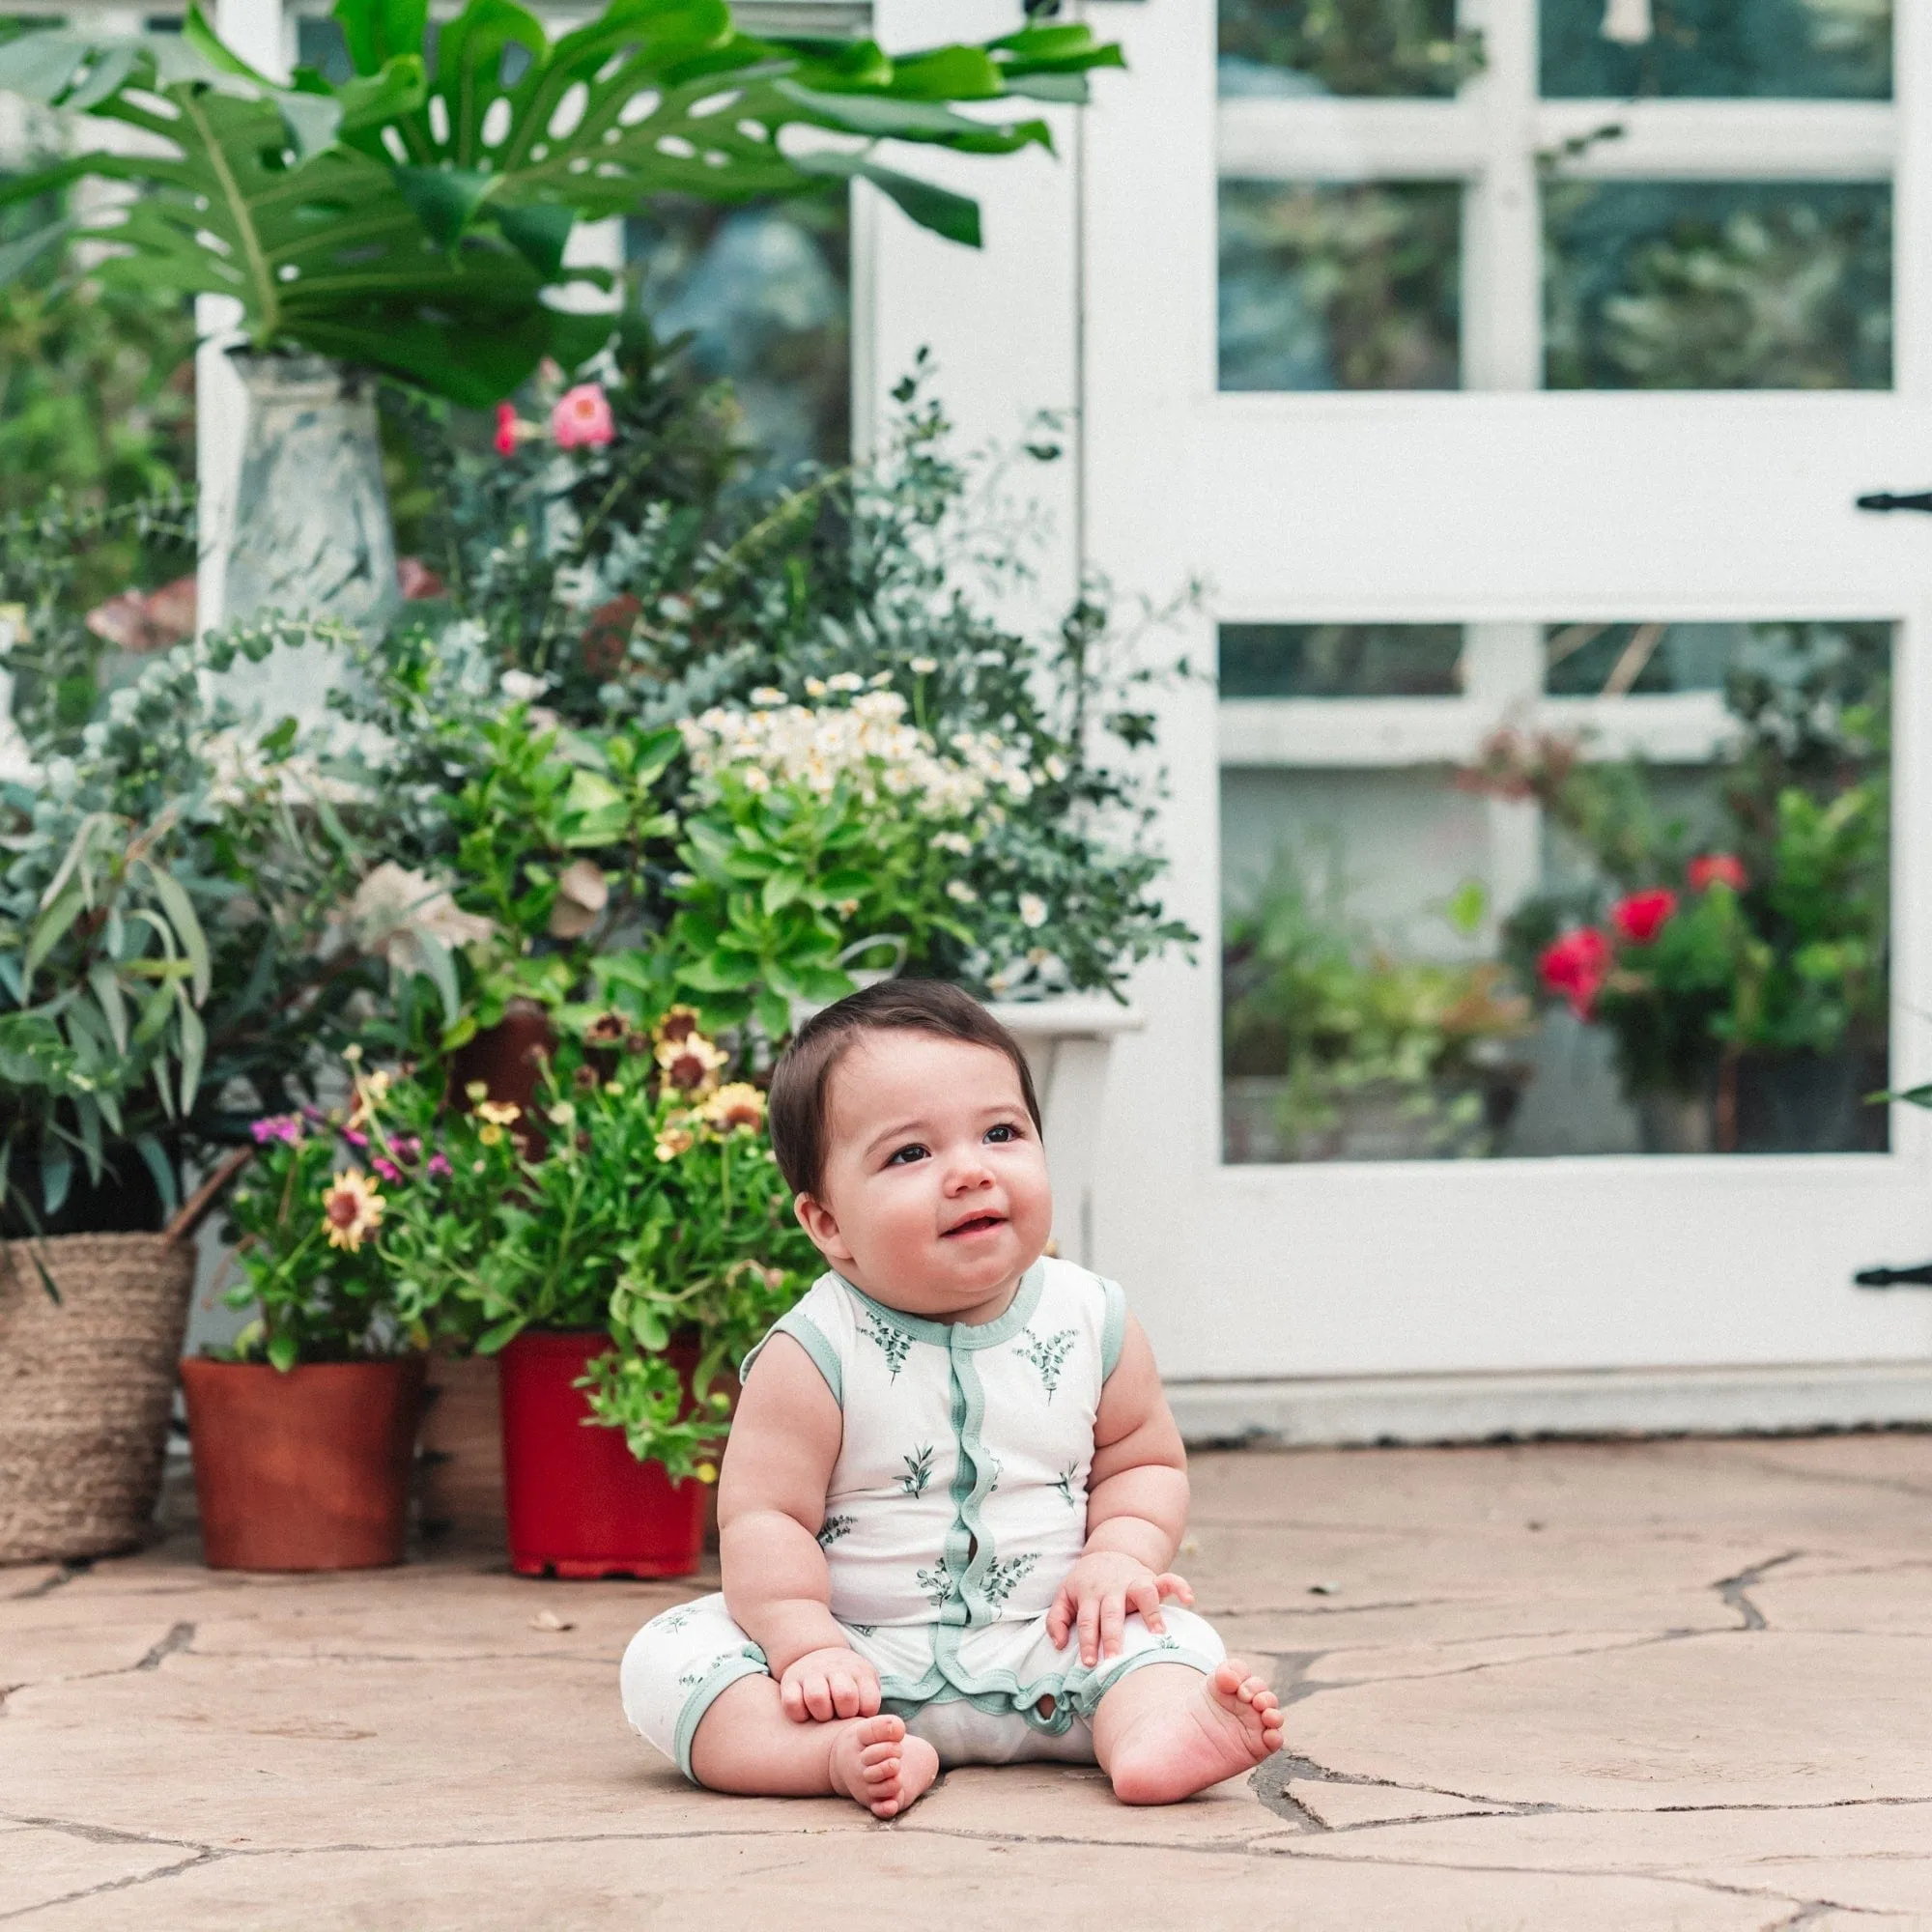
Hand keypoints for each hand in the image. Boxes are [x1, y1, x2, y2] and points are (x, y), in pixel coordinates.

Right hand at [778, 1645, 881, 1722]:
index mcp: (859, 1672)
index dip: (864, 1714)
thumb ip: (870, 1703)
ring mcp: (812, 1674)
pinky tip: (804, 1715)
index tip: (858, 1713)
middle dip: (844, 1713)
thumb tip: (875, 1731)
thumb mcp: (865, 1683)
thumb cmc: (847, 1682)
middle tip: (839, 1716)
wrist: (818, 1654)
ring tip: (822, 1716)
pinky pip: (791, 1702)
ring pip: (817, 1697)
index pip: (869, 1701)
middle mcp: (836, 1670)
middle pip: (845, 1695)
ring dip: (821, 1714)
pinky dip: (798, 1714)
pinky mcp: (790, 1681)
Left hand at [1047, 1552, 1193, 1666]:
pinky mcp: (1151, 1578)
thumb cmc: (1085, 1583)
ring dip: (1151, 1612)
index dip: (1088, 1641)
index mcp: (1089, 1594)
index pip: (1087, 1620)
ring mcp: (1133, 1581)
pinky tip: (1189, 1599)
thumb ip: (1057, 1619)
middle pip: (1112, 1612)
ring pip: (1142, 1594)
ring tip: (1158, 1634)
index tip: (1089, 1662)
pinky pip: (1168, 1579)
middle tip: (1115, 1659)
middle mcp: (1111, 1588)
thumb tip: (1059, 1645)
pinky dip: (1179, 1586)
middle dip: (1114, 1635)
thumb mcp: (1064, 1595)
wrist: (1108, 1552)